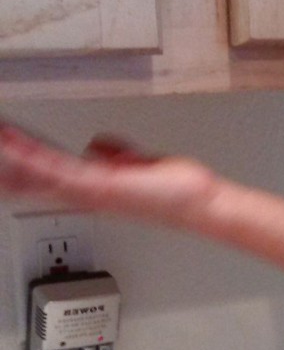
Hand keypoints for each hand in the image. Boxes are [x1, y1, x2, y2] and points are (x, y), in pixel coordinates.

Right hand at [0, 123, 219, 227]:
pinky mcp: (101, 187)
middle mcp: (88, 191)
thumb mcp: (139, 164)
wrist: (197, 204)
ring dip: (15, 156)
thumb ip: (116, 155)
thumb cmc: (177, 191)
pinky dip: (36, 157)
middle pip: (37, 177)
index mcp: (95, 185)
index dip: (24, 159)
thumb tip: (99, 146)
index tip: (4, 146)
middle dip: (9, 163)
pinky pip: (60, 171)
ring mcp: (92, 191)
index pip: (49, 171)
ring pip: (41, 174)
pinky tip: (17, 146)